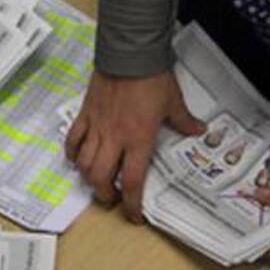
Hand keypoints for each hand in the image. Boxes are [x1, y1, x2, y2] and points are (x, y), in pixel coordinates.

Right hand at [65, 70, 203, 221]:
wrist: (130, 54)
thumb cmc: (150, 76)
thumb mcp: (174, 102)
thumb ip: (184, 121)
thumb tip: (196, 130)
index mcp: (139, 140)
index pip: (133, 181)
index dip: (132, 204)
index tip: (134, 215)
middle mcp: (115, 139)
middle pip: (102, 179)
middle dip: (106, 195)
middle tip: (112, 198)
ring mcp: (97, 128)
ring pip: (85, 164)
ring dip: (89, 179)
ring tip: (96, 182)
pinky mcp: (85, 115)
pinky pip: (73, 140)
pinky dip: (72, 153)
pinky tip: (76, 158)